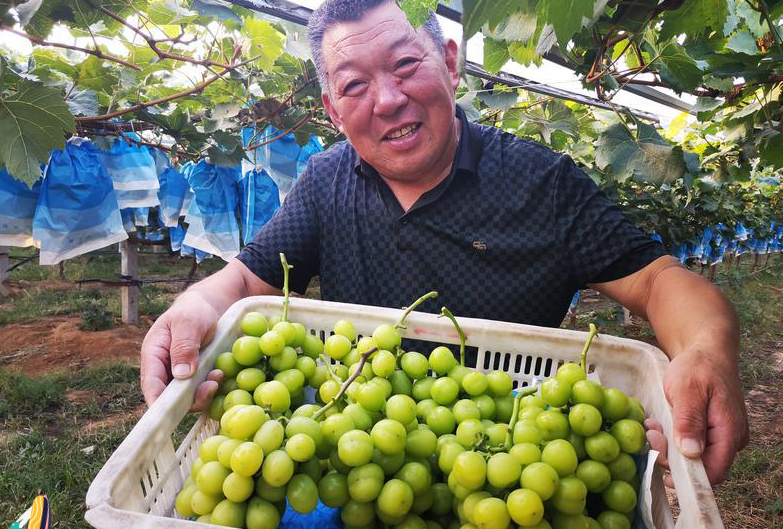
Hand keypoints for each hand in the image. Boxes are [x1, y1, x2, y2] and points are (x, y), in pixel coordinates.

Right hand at [140, 299, 223, 411]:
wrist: (208, 306)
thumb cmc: (193, 310)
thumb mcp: (188, 322)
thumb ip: (183, 346)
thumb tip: (181, 375)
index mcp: (153, 355)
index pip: (151, 384)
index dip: (159, 402)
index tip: (173, 410)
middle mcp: (164, 369)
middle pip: (170, 396)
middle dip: (189, 398)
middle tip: (210, 386)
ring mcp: (181, 375)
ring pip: (187, 396)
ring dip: (204, 392)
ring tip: (219, 375)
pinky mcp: (196, 377)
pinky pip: (201, 390)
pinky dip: (212, 386)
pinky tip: (222, 374)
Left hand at [662, 350, 748, 484]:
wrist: (704, 351)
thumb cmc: (698, 367)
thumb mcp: (688, 390)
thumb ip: (689, 421)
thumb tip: (690, 453)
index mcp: (730, 432)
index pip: (713, 471)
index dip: (685, 473)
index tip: (658, 457)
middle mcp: (729, 439)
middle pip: (700, 466)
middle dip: (671, 455)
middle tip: (651, 434)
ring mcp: (719, 436)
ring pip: (692, 456)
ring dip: (668, 445)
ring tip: (653, 425)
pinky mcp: (708, 431)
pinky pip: (689, 444)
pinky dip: (671, 438)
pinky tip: (659, 423)